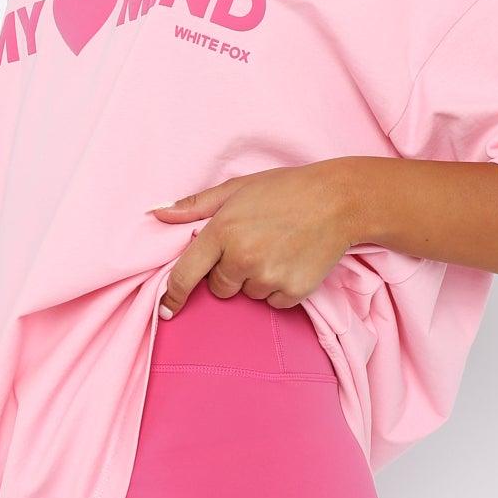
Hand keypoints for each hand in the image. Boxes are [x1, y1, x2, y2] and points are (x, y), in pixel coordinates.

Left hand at [149, 160, 356, 314]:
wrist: (339, 201)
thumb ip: (195, 205)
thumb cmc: (285, 190)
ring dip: (256, 279)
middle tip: (253, 246)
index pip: (185, 273)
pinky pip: (274, 302)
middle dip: (229, 273)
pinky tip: (292, 261)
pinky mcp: (293, 291)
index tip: (167, 309)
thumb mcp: (237, 188)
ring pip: (248, 295)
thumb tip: (158, 213)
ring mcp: (268, 277)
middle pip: (219, 288)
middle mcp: (242, 258)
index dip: (174, 294)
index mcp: (223, 232)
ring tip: (277, 249)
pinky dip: (279, 288)